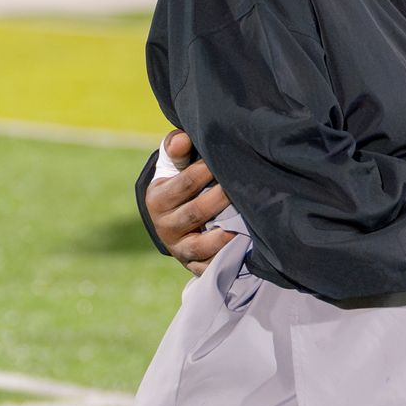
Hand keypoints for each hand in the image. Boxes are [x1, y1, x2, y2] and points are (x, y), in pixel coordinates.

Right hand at [147, 132, 233, 270]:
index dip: (205, 171)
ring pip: (202, 245)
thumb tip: (183, 138)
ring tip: (247, 222)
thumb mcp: (173, 165)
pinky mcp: (194, 266)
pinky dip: (227, 259)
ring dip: (224, 235)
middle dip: (220, 199)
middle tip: (245, 186)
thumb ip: (176, 148)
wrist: (173, 219)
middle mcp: (165, 226)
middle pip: (195, 213)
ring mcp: (180, 249)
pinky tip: (245, 248)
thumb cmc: (179, 183)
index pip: (184, 184)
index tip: (227, 158)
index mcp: (158, 199)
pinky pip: (210, 266)